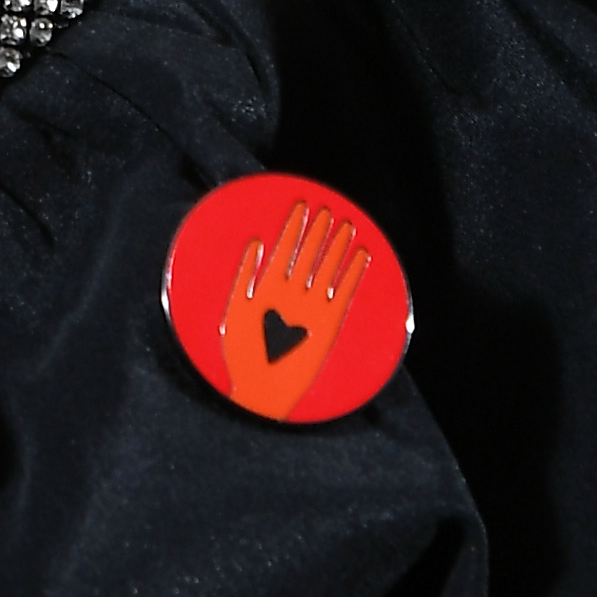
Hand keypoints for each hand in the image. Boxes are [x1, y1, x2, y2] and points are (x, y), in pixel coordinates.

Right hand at [217, 189, 365, 413]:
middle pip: (311, 253)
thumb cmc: (245, 355)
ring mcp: (314, 309)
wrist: (264, 390)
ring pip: (330, 268)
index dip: (296, 225)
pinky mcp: (330, 326)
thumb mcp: (234, 312)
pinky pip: (345, 293)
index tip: (304, 206)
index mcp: (270, 287)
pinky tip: (362, 257)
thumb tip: (257, 244)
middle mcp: (295, 293)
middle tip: (328, 210)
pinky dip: (354, 273)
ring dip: (338, 245)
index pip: (287, 246)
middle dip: (320, 230)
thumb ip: (245, 276)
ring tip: (347, 226)